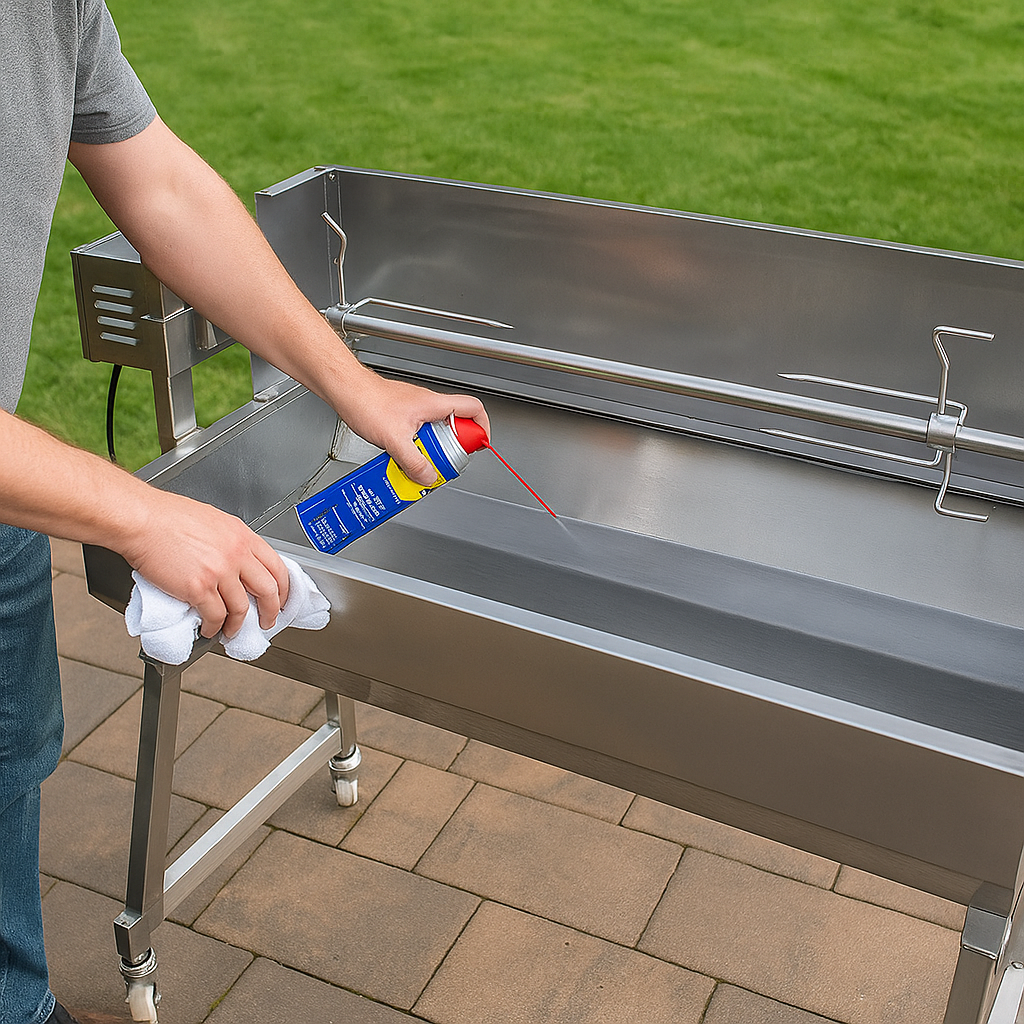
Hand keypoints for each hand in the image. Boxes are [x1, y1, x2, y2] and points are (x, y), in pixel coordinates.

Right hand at [122, 489, 290, 639]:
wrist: (140, 519)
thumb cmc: (167, 516)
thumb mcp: (213, 521)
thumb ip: (231, 541)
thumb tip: (238, 559)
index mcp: (242, 535)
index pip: (277, 566)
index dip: (284, 588)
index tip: (282, 598)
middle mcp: (236, 554)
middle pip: (268, 590)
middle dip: (271, 611)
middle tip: (268, 620)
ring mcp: (219, 572)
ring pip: (241, 608)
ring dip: (238, 624)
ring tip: (232, 631)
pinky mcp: (198, 588)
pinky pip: (215, 616)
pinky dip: (214, 628)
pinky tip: (209, 629)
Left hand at [336, 371, 489, 484]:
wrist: (345, 390)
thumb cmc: (366, 402)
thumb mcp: (394, 439)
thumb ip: (414, 461)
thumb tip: (429, 476)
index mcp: (434, 404)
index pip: (473, 409)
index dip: (483, 427)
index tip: (480, 445)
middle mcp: (428, 404)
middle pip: (456, 426)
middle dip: (454, 447)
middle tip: (445, 460)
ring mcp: (415, 409)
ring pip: (436, 431)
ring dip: (432, 449)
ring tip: (421, 461)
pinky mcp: (402, 415)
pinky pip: (420, 433)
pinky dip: (417, 446)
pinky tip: (403, 455)